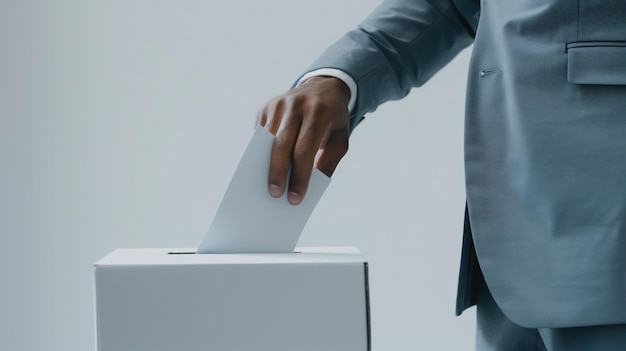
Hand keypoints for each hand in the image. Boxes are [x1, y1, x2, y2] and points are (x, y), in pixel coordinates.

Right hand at [257, 76, 350, 204]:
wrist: (323, 88)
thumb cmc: (332, 121)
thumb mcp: (340, 140)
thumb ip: (328, 162)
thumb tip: (307, 185)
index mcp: (319, 112)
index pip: (305, 149)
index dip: (300, 176)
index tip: (295, 198)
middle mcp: (296, 105)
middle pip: (282, 144)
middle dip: (277, 172)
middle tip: (275, 195)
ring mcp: (279, 103)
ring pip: (267, 139)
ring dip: (266, 164)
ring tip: (267, 186)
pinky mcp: (266, 107)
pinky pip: (260, 134)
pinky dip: (261, 152)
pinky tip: (263, 168)